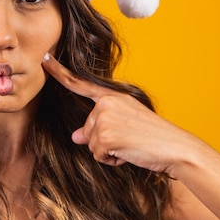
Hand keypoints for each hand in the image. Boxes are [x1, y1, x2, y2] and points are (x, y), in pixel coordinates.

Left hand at [42, 53, 200, 174]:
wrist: (175, 147)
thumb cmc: (152, 136)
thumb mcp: (124, 126)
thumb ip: (98, 126)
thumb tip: (76, 137)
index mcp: (111, 96)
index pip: (79, 83)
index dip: (59, 72)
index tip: (44, 59)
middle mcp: (105, 103)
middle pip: (87, 129)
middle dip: (104, 141)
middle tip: (129, 139)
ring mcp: (104, 118)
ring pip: (91, 143)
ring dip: (109, 151)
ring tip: (130, 145)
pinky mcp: (104, 135)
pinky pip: (97, 155)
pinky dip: (111, 160)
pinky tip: (129, 152)